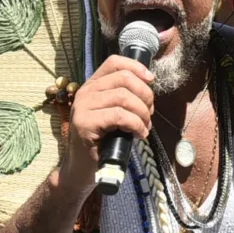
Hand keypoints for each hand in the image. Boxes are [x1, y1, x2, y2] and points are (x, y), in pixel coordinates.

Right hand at [63, 55, 154, 193]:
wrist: (81, 169)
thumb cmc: (102, 141)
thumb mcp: (114, 114)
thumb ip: (125, 98)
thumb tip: (149, 86)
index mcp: (93, 86)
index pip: (114, 62)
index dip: (136, 67)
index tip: (151, 80)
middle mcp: (85, 92)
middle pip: (124, 79)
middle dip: (145, 95)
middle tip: (149, 114)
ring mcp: (83, 107)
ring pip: (124, 97)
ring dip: (142, 113)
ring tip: (144, 127)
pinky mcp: (85, 123)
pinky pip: (119, 116)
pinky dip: (136, 125)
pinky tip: (139, 134)